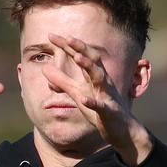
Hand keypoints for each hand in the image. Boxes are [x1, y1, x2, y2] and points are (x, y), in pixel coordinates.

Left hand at [42, 33, 150, 165]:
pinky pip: (101, 106)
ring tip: (77, 57)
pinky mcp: (109, 112)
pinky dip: (92, 102)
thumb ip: (62, 81)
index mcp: (93, 76)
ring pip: (100, 78)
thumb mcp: (77, 94)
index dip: (67, 46)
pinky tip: (83, 100)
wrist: (121, 130)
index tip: (51, 35)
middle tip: (68, 38)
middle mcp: (102, 82)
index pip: (80, 56)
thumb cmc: (99, 108)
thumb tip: (45, 68)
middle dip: (81, 48)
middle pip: (93, 61)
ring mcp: (107, 96)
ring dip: (89, 67)